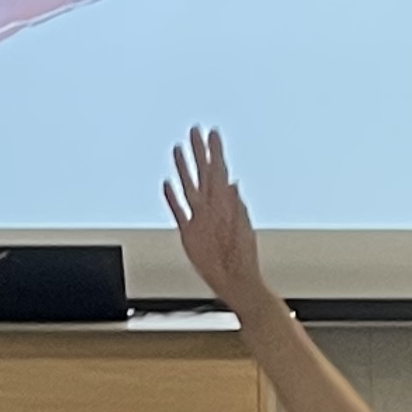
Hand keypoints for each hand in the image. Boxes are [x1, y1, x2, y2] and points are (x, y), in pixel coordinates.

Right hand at [163, 127, 277, 320]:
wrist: (235, 279)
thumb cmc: (243, 256)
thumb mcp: (240, 227)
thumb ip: (234, 204)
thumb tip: (231, 183)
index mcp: (224, 203)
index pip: (218, 169)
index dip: (215, 151)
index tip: (212, 132)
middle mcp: (210, 207)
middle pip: (202, 172)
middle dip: (199, 151)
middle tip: (195, 131)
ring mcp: (199, 218)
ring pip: (188, 186)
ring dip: (183, 168)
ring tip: (178, 149)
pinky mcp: (189, 232)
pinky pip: (178, 210)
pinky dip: (172, 197)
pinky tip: (168, 185)